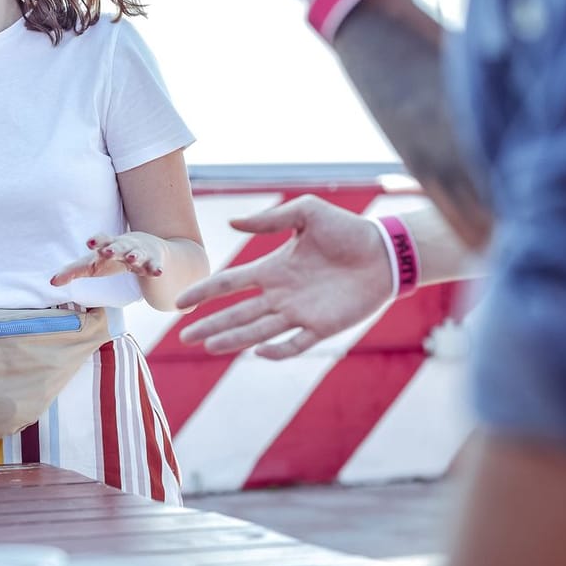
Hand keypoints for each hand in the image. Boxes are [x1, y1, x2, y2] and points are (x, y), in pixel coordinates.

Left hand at [50, 231, 167, 286]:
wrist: (147, 248)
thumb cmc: (113, 257)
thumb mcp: (93, 264)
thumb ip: (73, 271)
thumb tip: (51, 282)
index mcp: (108, 245)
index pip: (101, 240)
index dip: (96, 240)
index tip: (89, 243)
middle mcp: (124, 246)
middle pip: (118, 246)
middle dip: (113, 248)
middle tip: (106, 251)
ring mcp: (140, 253)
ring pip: (137, 254)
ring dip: (134, 255)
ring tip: (131, 259)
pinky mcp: (153, 262)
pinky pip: (155, 266)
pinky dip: (156, 268)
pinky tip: (157, 272)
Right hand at [175, 195, 390, 358]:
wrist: (385, 252)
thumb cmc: (347, 229)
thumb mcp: (306, 213)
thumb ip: (269, 220)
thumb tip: (230, 223)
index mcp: (273, 269)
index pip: (230, 284)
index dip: (205, 292)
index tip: (180, 302)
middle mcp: (281, 295)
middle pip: (237, 314)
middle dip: (210, 325)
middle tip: (184, 337)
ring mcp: (300, 313)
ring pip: (258, 331)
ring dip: (233, 339)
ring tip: (209, 347)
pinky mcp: (323, 327)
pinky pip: (296, 344)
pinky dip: (277, 350)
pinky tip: (259, 351)